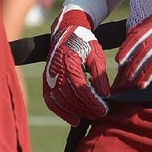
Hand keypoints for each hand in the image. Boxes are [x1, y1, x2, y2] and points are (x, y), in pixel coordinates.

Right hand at [43, 8, 109, 125]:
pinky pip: (50, 100)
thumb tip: (104, 95)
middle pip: (70, 97)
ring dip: (74, 112)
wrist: (66, 32)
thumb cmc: (83, 42)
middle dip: (85, 108)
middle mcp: (56, 70)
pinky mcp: (46, 80)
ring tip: (88, 117)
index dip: (92, 102)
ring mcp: (49, 76)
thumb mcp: (96, 54)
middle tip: (99, 114)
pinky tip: (73, 119)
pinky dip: (60, 112)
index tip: (103, 110)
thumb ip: (99, 74)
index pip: (81, 88)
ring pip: (60, 101)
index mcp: (69, 62)